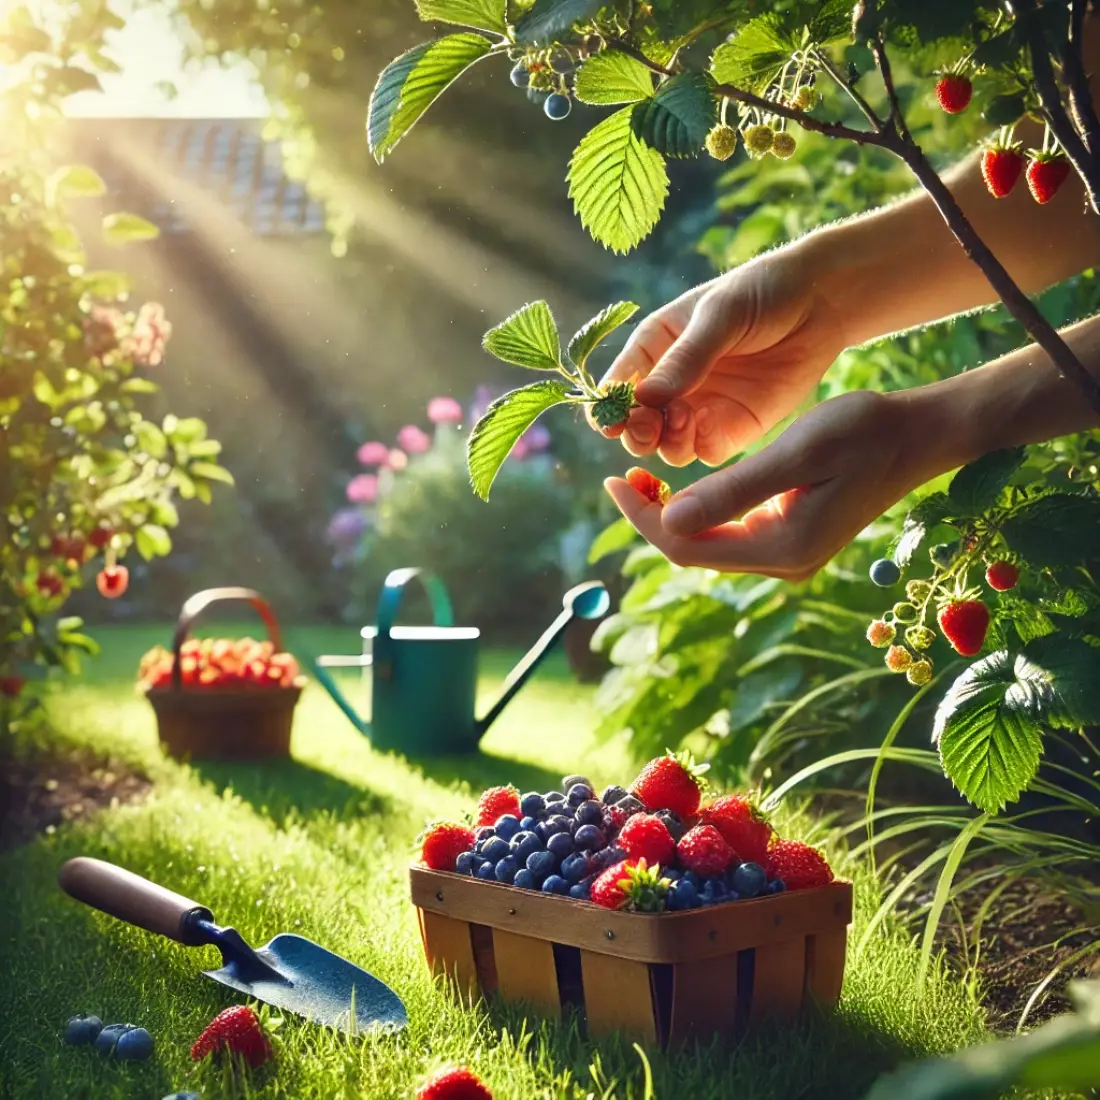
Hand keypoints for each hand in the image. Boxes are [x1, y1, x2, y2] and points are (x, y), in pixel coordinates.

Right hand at [589, 243, 849, 466]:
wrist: (823, 302)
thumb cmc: (763, 292)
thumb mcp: (720, 315)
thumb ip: (686, 358)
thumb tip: (644, 399)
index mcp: (653, 348)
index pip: (616, 387)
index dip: (609, 407)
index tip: (613, 417)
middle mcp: (670, 384)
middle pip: (635, 426)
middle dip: (636, 431)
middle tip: (649, 426)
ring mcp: (700, 408)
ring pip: (666, 446)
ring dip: (667, 442)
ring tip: (685, 418)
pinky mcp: (732, 427)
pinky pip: (704, 452)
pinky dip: (700, 448)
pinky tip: (709, 427)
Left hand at [604, 390, 944, 579]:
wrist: (918, 433)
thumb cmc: (863, 431)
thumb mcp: (795, 453)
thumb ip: (733, 490)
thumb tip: (669, 520)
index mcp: (782, 547)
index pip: (688, 546)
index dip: (643, 517)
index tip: (612, 480)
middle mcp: (783, 562)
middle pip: (694, 551)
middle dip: (652, 516)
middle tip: (623, 474)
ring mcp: (789, 553)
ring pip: (710, 542)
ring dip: (673, 513)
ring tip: (643, 476)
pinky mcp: (791, 536)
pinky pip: (730, 532)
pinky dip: (701, 510)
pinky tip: (682, 483)